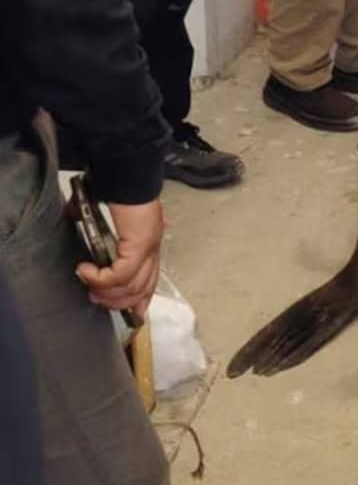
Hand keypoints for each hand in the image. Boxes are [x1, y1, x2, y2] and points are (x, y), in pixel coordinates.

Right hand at [76, 200, 164, 316]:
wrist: (128, 172)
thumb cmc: (119, 189)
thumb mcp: (109, 214)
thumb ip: (100, 225)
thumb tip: (77, 221)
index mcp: (150, 244)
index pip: (151, 281)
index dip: (140, 299)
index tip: (131, 312)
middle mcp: (153, 249)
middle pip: (141, 290)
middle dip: (117, 301)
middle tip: (96, 298)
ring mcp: (149, 248)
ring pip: (131, 287)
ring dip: (106, 292)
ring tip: (88, 284)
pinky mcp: (139, 246)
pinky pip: (121, 275)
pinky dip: (102, 278)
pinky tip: (86, 270)